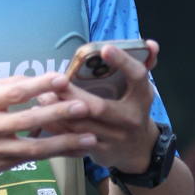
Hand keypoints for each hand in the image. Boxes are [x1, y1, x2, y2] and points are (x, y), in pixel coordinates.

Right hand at [0, 70, 103, 182]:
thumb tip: (30, 80)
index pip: (15, 91)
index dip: (40, 85)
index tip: (62, 79)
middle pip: (30, 118)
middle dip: (60, 113)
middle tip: (85, 107)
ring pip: (36, 145)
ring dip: (66, 142)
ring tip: (91, 138)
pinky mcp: (0, 164)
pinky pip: (33, 158)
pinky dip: (55, 154)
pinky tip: (75, 151)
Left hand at [39, 41, 162, 175]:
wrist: (138, 149)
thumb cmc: (133, 109)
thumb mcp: (141, 88)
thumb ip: (144, 64)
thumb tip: (151, 43)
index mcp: (142, 96)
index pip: (137, 76)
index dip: (123, 62)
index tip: (104, 48)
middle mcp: (131, 118)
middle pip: (99, 106)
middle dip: (73, 94)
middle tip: (54, 80)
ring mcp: (116, 137)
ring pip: (83, 124)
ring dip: (59, 110)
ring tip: (42, 95)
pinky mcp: (101, 150)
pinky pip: (74, 139)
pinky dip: (57, 127)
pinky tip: (43, 115)